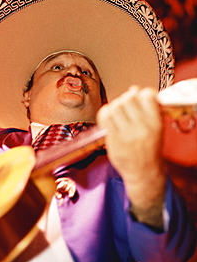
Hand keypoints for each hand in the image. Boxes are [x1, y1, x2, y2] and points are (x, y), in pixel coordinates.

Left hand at [97, 86, 165, 226]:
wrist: (143, 172)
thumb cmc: (149, 147)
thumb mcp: (156, 128)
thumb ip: (147, 109)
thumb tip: (134, 89)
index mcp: (155, 124)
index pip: (147, 96)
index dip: (141, 93)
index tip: (139, 98)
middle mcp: (142, 128)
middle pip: (128, 99)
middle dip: (126, 99)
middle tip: (126, 107)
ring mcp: (126, 134)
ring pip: (115, 106)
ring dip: (115, 106)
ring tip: (118, 113)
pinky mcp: (113, 140)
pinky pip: (104, 117)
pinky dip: (105, 113)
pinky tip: (109, 117)